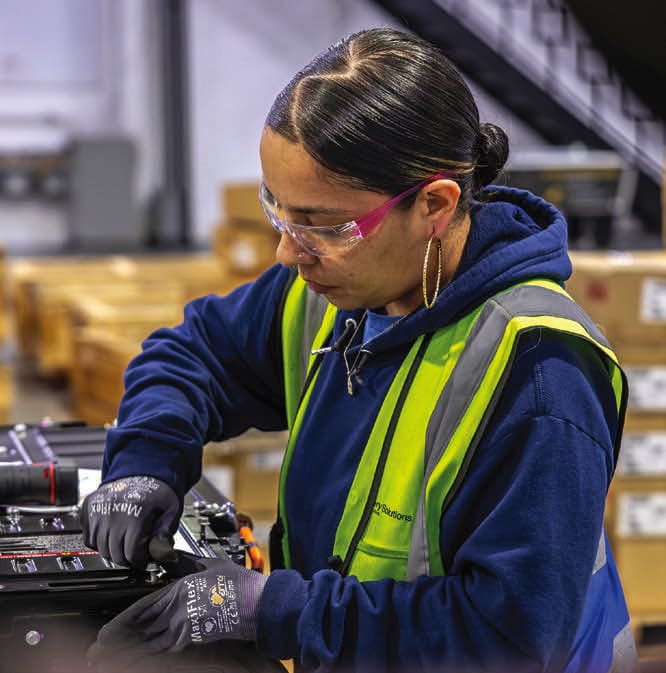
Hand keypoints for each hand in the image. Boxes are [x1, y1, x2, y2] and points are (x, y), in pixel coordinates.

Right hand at [81, 475, 180, 566]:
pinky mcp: (88, 508)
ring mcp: (98, 510)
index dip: (140, 560)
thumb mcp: (171, 510)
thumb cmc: (157, 491)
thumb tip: (164, 554)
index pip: (131, 553)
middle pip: (114, 554)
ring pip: (100, 548)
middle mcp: (113, 512)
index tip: (144, 558)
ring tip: (125, 540)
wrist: (143, 470)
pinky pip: (88, 538)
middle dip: (127, 557)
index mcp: (135, 513)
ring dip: (113, 550)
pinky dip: (99, 541)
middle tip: (136, 550)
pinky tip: (112, 533)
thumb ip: (166, 533)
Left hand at [87, 556, 267, 665]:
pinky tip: (139, 663)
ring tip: (107, 662)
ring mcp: (184, 628)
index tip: (106, 632)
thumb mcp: (208, 565)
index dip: (121, 623)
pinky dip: (148, 660)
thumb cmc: (238, 583)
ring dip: (126, 655)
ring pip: (147, 646)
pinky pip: (164, 654)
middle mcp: (177, 611)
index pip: (141, 609)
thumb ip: (186, 563)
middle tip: (96, 653)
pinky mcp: (194, 641)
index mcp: (178, 590)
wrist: (258, 602)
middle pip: (139, 631)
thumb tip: (171, 557)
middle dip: (116, 644)